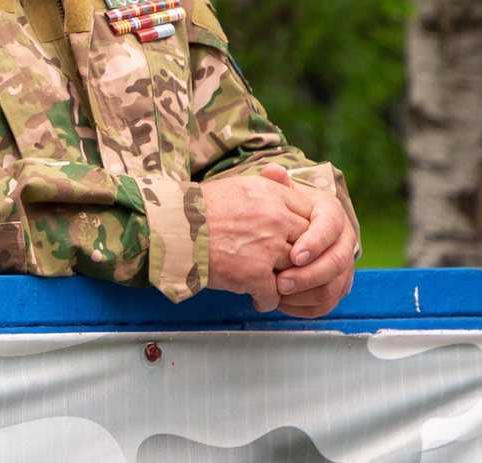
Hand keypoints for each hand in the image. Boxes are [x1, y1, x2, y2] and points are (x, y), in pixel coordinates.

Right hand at [199, 171, 312, 310]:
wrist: (171, 229)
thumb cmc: (198, 208)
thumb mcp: (237, 185)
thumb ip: (267, 186)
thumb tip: (281, 181)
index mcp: (272, 194)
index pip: (310, 215)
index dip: (302, 231)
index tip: (292, 241)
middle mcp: (276, 218)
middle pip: (307, 243)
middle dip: (298, 257)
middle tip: (285, 266)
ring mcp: (268, 247)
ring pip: (295, 270)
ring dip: (285, 281)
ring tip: (272, 286)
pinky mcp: (256, 274)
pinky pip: (275, 294)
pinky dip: (266, 300)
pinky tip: (256, 299)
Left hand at [264, 166, 358, 317]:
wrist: (300, 224)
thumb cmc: (288, 208)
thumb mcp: (284, 192)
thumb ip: (278, 183)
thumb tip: (273, 171)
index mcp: (332, 214)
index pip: (330, 228)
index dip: (314, 243)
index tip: (294, 255)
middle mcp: (344, 240)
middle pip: (336, 262)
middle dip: (308, 275)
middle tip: (280, 283)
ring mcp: (344, 266)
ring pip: (334, 287)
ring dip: (305, 295)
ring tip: (276, 295)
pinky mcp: (338, 285)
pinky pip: (328, 304)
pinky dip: (306, 308)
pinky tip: (282, 305)